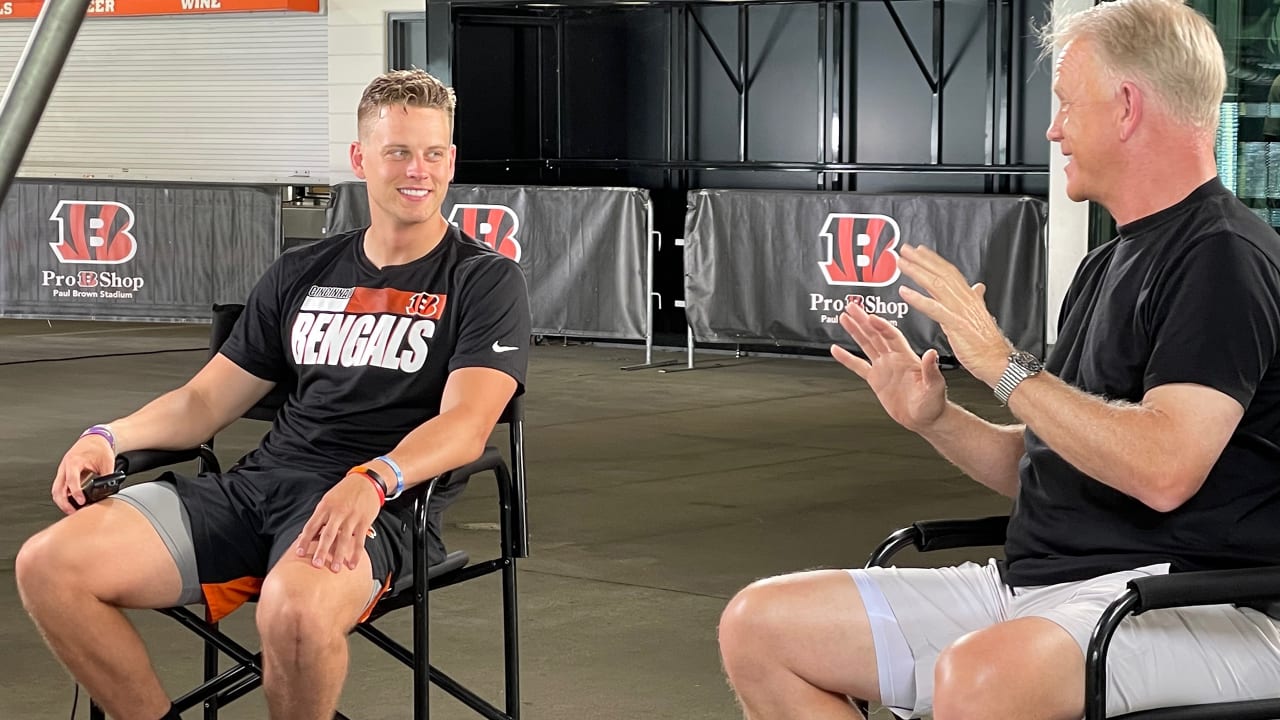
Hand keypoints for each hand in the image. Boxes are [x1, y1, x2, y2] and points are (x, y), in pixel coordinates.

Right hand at [52, 434, 115, 514]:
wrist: (95, 439)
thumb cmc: (99, 447)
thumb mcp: (107, 461)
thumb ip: (107, 476)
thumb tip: (108, 489)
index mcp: (74, 461)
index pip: (72, 480)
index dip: (76, 492)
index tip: (81, 501)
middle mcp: (65, 466)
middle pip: (58, 488)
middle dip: (64, 502)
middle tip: (73, 512)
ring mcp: (63, 470)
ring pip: (56, 490)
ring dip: (62, 501)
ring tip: (72, 510)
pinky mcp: (65, 474)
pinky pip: (60, 487)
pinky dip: (63, 497)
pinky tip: (71, 503)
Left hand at [294, 474, 382, 572]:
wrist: (367, 481)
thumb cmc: (345, 492)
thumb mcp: (329, 500)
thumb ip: (321, 517)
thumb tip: (310, 536)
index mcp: (325, 507)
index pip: (312, 526)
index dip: (304, 540)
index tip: (299, 553)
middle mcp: (337, 512)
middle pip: (327, 534)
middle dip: (321, 551)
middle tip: (316, 565)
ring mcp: (352, 517)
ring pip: (344, 539)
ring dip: (339, 555)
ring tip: (334, 569)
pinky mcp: (364, 521)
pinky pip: (359, 540)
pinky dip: (356, 553)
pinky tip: (352, 564)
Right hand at [831, 301, 947, 432]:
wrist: (925, 419)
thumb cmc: (934, 403)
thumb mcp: (935, 386)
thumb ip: (931, 369)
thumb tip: (930, 354)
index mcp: (907, 357)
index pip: (892, 336)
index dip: (881, 326)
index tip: (870, 317)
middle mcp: (894, 359)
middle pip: (875, 335)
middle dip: (863, 320)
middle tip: (852, 307)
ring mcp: (884, 368)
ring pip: (866, 345)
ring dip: (855, 331)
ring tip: (844, 318)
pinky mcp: (876, 379)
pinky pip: (858, 366)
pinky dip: (846, 358)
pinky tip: (836, 350)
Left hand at [896, 244, 1012, 385]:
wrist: (999, 361)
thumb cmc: (989, 344)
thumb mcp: (981, 316)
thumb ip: (976, 299)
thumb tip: (978, 287)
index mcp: (970, 297)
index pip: (949, 272)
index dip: (934, 260)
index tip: (920, 251)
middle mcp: (965, 299)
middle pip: (940, 273)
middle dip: (921, 260)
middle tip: (905, 250)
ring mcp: (960, 310)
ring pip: (936, 285)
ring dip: (917, 272)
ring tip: (902, 264)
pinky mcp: (955, 324)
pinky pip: (934, 308)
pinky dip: (918, 299)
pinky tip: (905, 292)